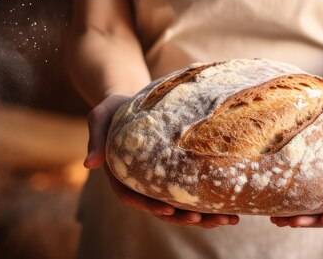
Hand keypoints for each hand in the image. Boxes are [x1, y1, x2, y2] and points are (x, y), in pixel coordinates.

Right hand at [85, 94, 239, 228]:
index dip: (151, 207)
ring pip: (183, 206)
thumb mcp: (99, 117)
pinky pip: (195, 190)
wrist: (131, 101)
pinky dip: (212, 199)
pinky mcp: (178, 172)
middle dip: (186, 218)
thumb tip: (90, 164)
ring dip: (206, 216)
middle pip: (164, 209)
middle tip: (207, 220)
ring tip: (230, 219)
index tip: (169, 211)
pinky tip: (233, 203)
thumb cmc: (114, 109)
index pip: (136, 198)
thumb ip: (95, 139)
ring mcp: (162, 181)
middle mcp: (144, 184)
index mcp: (124, 176)